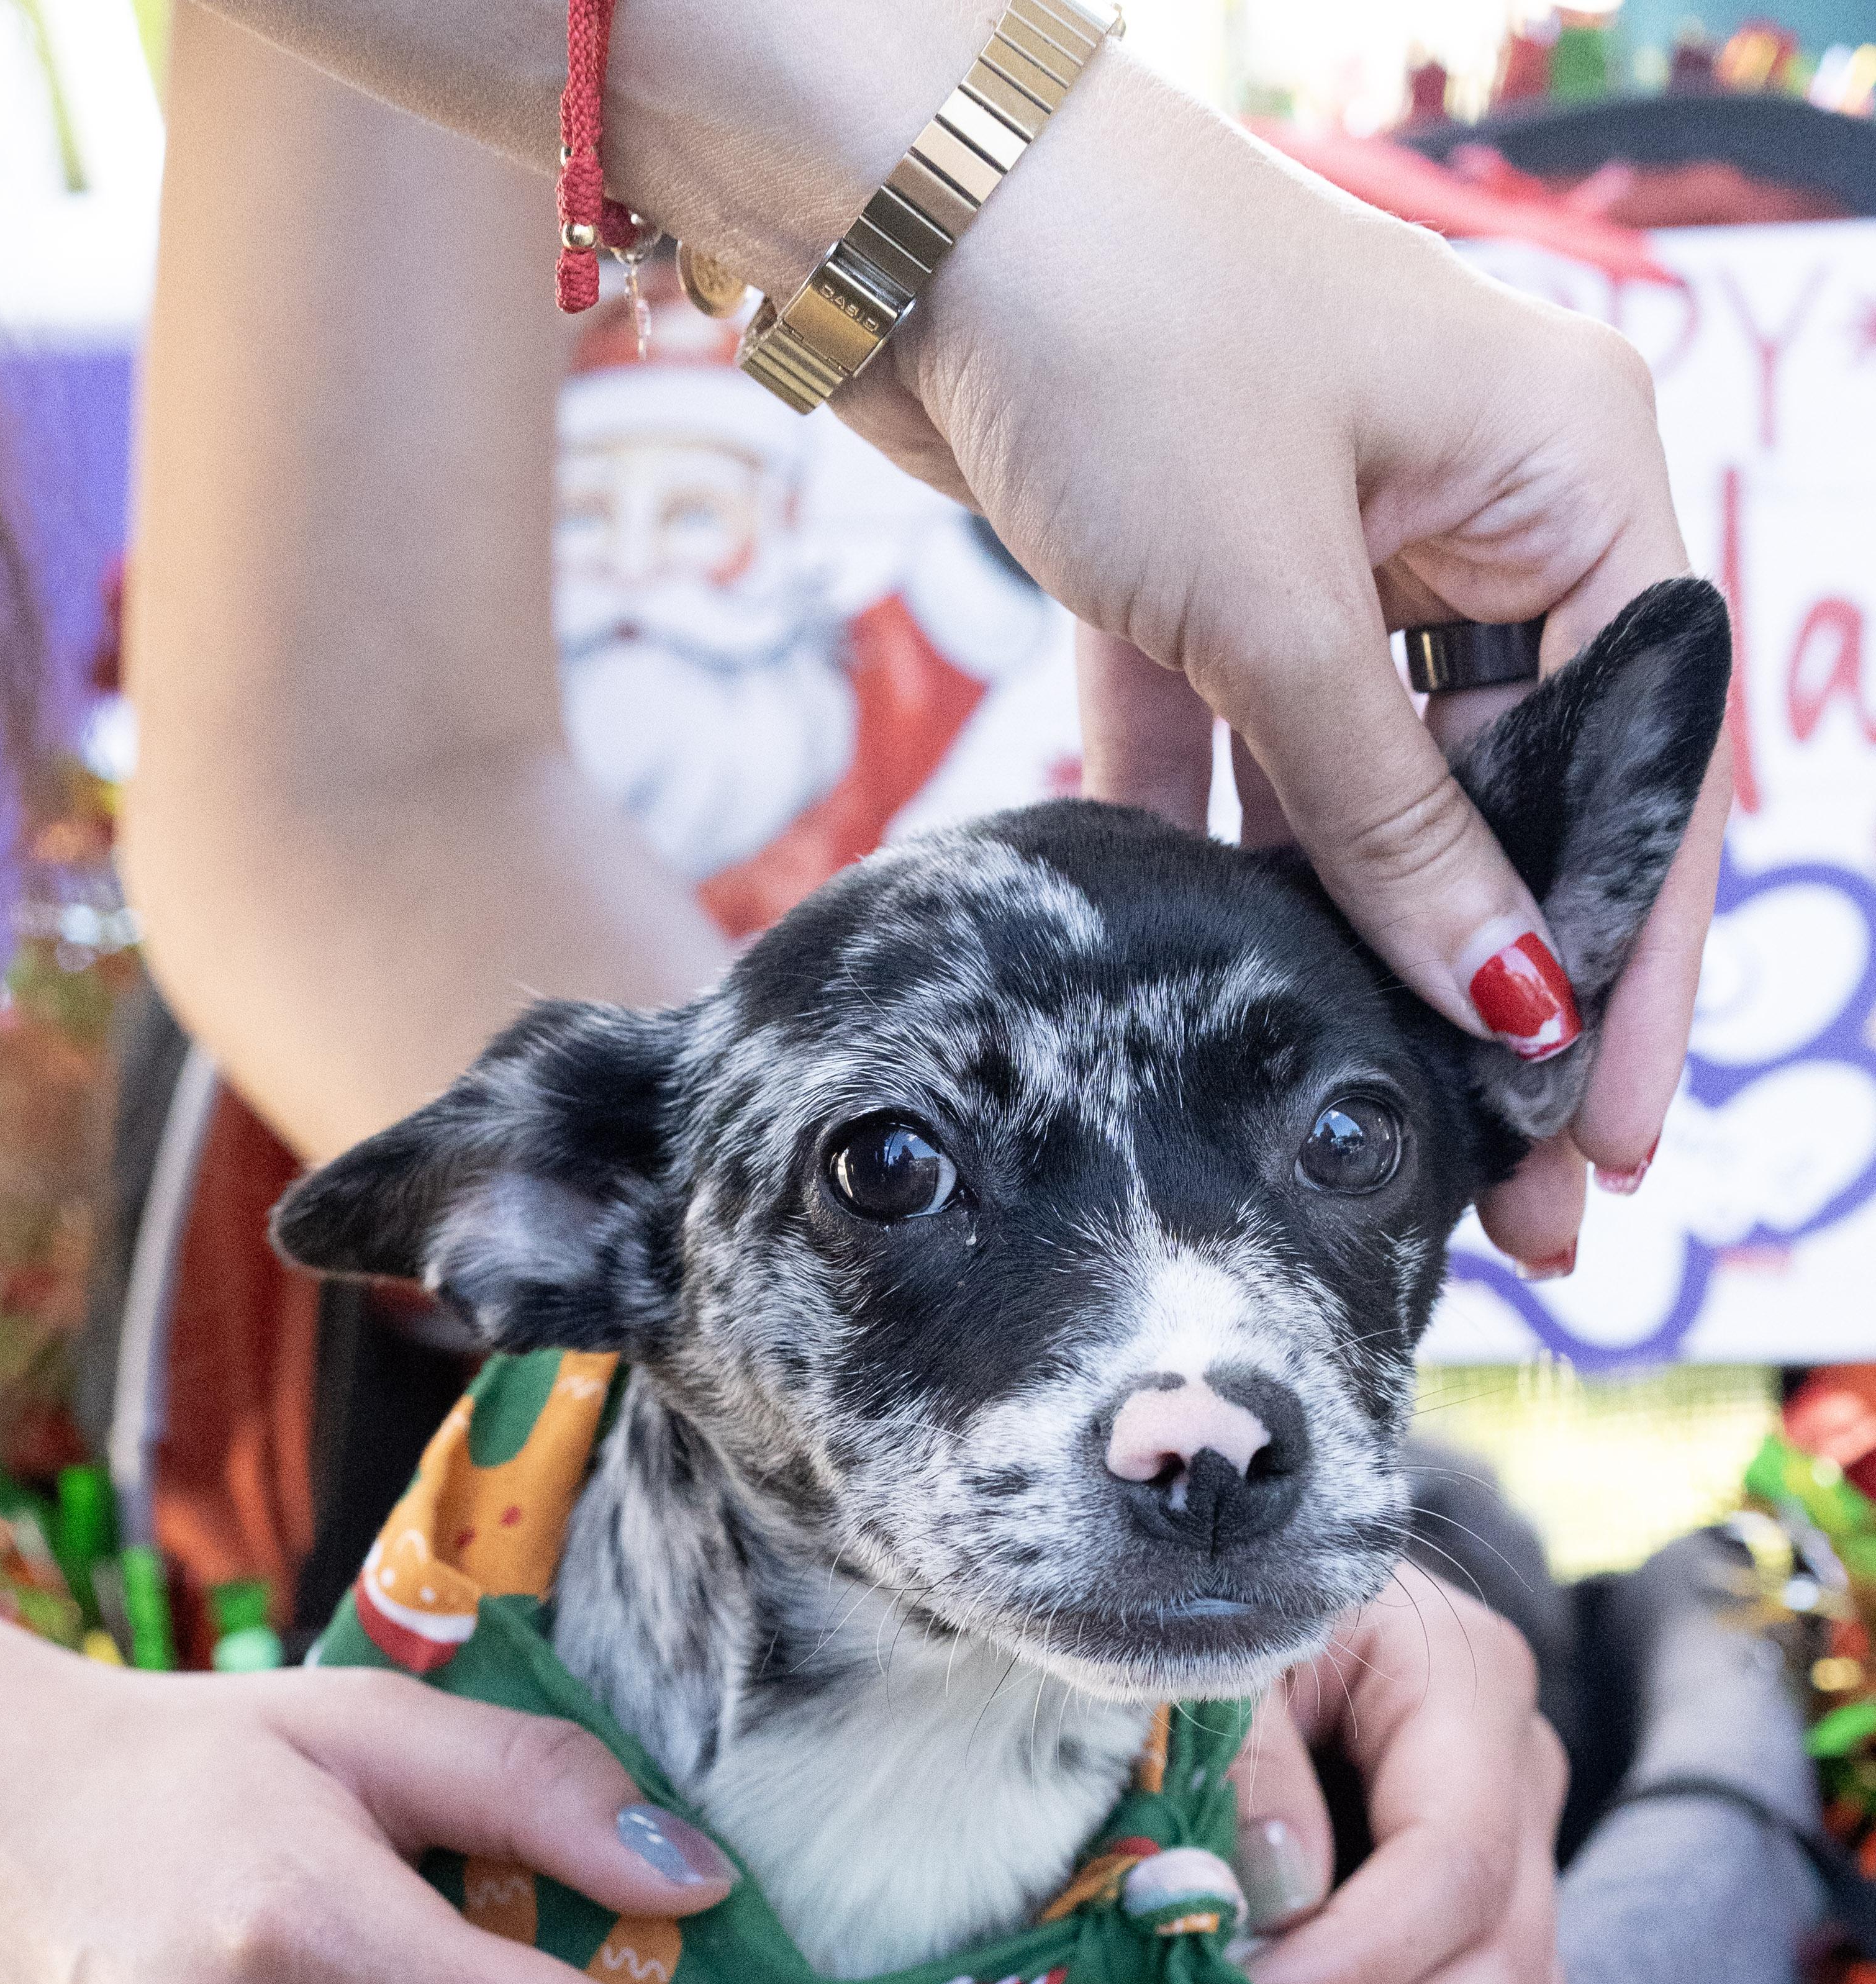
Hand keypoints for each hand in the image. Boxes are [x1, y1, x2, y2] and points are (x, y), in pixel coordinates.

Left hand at [899, 54, 1728, 1264]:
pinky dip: (1227, 877)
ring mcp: (1335, 554)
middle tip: (1512, 1203)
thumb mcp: (1277, 606)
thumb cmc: (1134, 337)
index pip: (1644, 761)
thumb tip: (1509, 1006)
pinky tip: (1229, 1022)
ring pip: (1378, 807)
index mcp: (1568, 477)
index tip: (1616, 1137)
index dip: (1637, 966)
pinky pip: (1235, 769)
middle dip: (1503, 1006)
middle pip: (1520, 806)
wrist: (915, 203)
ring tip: (1381, 1152)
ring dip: (1373, 977)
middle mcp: (1475, 517)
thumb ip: (1388, 820)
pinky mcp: (1197, 589)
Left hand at [1229, 1570, 1573, 1983]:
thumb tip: (1277, 1901)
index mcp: (1459, 1684)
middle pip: (1499, 1958)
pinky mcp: (1496, 1906)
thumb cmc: (1203, 1609)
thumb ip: (1239, 1762)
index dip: (1359, 1963)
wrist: (1231, 1567)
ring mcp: (1521, 1842)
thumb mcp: (1203, 1651)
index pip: (1450, 1863)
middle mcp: (1516, 1766)